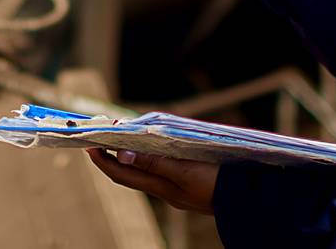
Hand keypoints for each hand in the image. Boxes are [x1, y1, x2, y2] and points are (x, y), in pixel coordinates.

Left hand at [87, 148, 218, 214]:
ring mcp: (177, 186)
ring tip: (121, 138)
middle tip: (99, 137)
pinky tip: (152, 146)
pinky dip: (150, 156)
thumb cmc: (216, 184)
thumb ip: (155, 163)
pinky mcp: (189, 181)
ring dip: (130, 154)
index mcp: (161, 188)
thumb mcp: (184, 171)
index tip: (87, 143)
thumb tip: (122, 154)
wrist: (247, 198)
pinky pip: (161, 168)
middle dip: (112, 156)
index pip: (122, 174)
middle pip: (130, 173)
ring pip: (145, 170)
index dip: (103, 160)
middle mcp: (166, 189)